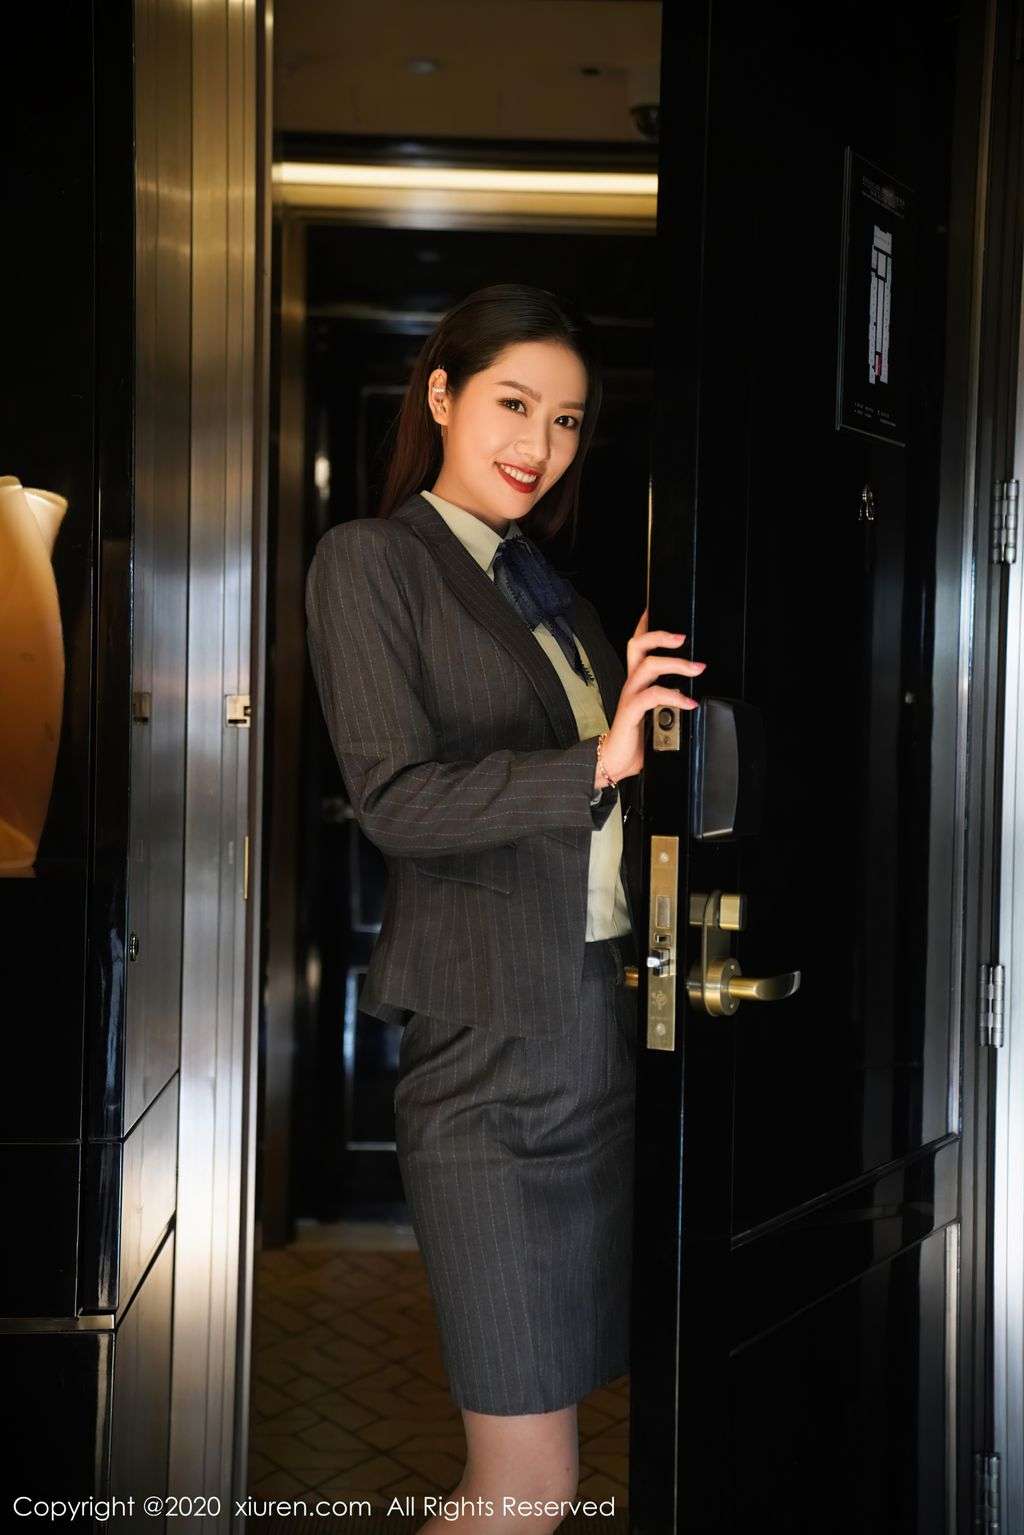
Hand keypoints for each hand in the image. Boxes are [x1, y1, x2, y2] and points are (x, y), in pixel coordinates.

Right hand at [594, 606, 706, 786]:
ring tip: (697, 668)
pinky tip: (689, 703)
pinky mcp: (631, 712)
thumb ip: (669, 702)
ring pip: (648, 666)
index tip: (655, 608)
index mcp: (636, 682)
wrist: (614, 762)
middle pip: (638, 646)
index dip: (646, 625)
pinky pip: (653, 696)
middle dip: (661, 635)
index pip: (638, 646)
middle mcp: (631, 684)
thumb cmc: (635, 739)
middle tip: (683, 637)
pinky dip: (675, 696)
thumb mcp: (656, 715)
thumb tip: (692, 695)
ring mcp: (630, 696)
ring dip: (676, 663)